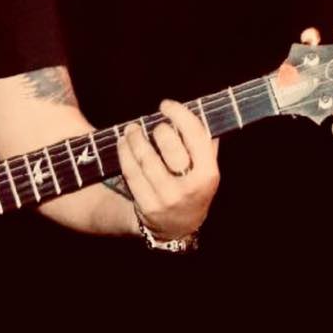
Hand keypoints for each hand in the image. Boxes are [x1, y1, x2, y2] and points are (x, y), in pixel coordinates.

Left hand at [116, 99, 219, 240]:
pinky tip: (123, 143)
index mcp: (209, 174)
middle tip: (150, 125)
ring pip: (146, 158)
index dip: (179, 114)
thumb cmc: (191, 188)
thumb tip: (197, 108)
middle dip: (157, 129)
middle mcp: (190, 187)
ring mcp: (166, 198)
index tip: (166, 104)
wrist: (176, 228)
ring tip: (131, 129)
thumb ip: (204, 144)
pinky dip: (124, 153)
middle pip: (169, 146)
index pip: (195, 135)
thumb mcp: (205, 170)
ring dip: (134, 138)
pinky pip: (131, 172)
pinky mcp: (146, 205)